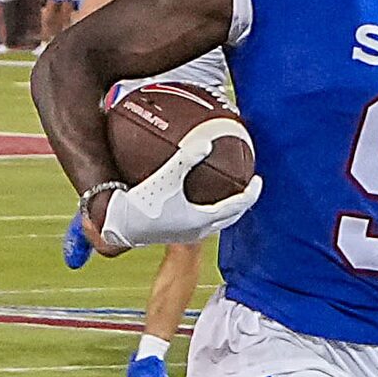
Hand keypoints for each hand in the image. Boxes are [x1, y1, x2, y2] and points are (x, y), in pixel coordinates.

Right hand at [96, 171, 262, 251]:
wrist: (118, 226)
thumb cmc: (142, 204)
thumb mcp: (166, 178)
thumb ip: (187, 159)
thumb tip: (207, 143)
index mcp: (202, 218)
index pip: (237, 206)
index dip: (251, 193)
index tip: (258, 179)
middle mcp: (197, 230)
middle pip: (230, 217)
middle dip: (241, 203)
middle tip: (247, 188)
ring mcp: (186, 234)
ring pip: (215, 221)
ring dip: (224, 208)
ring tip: (225, 193)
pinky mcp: (173, 233)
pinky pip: (199, 220)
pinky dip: (206, 208)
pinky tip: (195, 197)